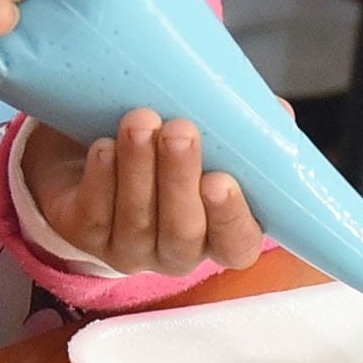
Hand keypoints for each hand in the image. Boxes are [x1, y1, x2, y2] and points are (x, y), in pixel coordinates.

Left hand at [21, 109, 259, 275]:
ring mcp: (129, 249)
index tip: (221, 179)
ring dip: (139, 169)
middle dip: (180, 181)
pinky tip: (103, 147)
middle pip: (182, 233)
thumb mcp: (208, 133)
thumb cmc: (164, 144)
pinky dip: (101, 180)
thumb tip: (277, 110)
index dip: (232, 218)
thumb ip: (244, 127)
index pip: (237, 244)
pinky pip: (95, 217)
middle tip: (180, 131)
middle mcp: (176, 251)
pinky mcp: (85, 236)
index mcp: (218, 232)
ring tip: (139, 121)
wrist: (88, 144)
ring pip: (137, 222)